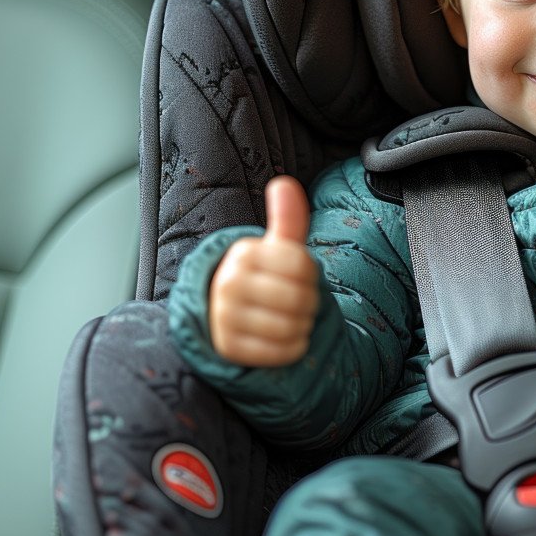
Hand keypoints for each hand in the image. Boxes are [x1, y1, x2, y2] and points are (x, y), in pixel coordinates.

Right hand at [209, 176, 318, 365]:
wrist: (230, 314)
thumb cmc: (264, 278)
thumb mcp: (277, 248)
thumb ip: (287, 219)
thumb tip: (284, 183)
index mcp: (243, 253)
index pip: (302, 264)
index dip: (311, 274)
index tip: (298, 277)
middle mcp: (228, 283)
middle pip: (299, 297)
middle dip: (308, 303)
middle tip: (297, 303)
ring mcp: (224, 316)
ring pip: (290, 326)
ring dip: (301, 327)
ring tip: (290, 320)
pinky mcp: (228, 348)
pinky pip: (279, 352)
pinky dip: (291, 348)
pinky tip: (283, 338)